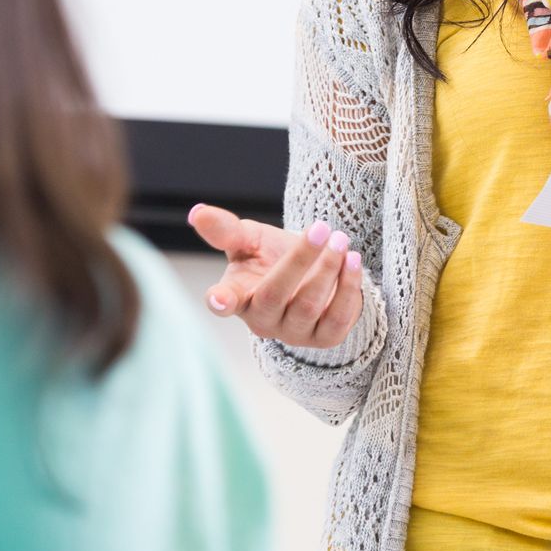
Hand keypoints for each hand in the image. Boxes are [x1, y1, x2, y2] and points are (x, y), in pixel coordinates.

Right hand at [186, 203, 366, 348]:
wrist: (310, 274)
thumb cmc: (270, 258)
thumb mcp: (248, 240)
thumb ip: (225, 230)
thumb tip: (197, 213)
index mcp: (238, 295)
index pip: (224, 301)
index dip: (220, 301)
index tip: (219, 297)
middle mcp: (263, 319)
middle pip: (276, 293)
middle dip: (299, 259)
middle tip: (321, 227)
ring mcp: (293, 332)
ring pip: (309, 306)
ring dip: (328, 269)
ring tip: (341, 240)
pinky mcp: (324, 337)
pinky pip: (337, 318)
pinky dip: (348, 287)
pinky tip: (353, 260)